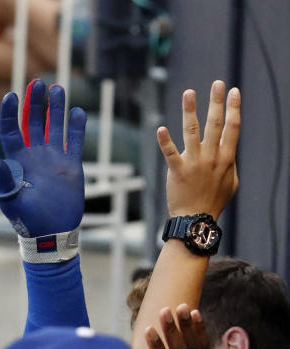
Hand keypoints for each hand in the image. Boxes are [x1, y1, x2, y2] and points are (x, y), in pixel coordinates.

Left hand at [0, 79, 86, 237]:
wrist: (50, 233)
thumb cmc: (26, 220)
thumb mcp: (10, 201)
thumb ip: (3, 181)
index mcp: (17, 161)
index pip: (11, 130)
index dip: (10, 113)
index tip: (12, 95)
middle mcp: (34, 155)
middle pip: (33, 122)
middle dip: (35, 102)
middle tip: (38, 82)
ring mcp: (53, 158)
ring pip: (54, 126)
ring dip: (55, 108)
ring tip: (58, 88)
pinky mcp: (71, 165)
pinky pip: (74, 141)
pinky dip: (76, 126)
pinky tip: (78, 112)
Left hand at [158, 80, 239, 218]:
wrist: (196, 219)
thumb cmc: (214, 201)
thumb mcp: (231, 182)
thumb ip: (230, 164)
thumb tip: (229, 151)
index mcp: (226, 158)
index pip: (233, 128)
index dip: (234, 109)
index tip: (234, 92)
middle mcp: (212, 157)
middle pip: (216, 124)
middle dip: (217, 102)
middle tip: (217, 83)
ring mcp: (194, 163)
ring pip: (192, 132)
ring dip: (190, 111)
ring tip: (189, 92)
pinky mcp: (177, 171)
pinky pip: (170, 153)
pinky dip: (165, 141)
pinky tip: (161, 128)